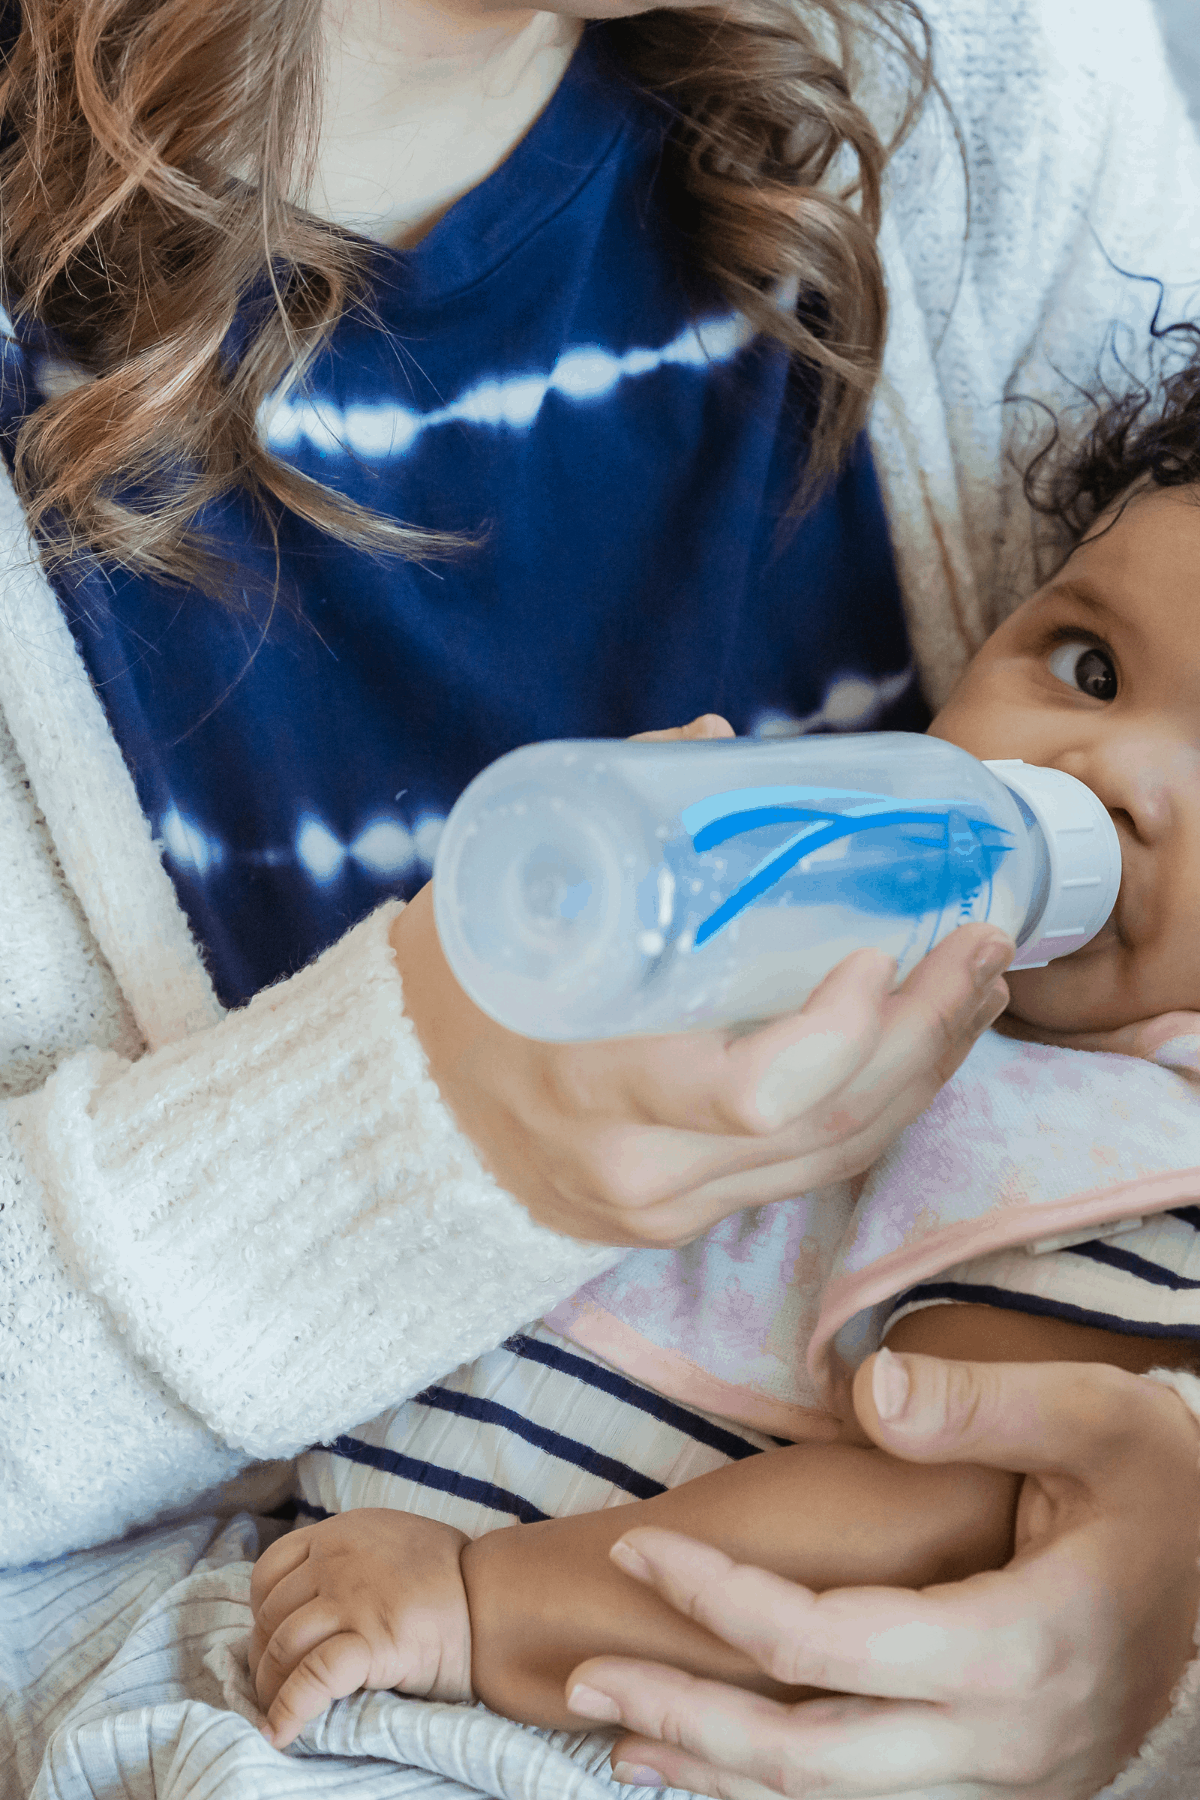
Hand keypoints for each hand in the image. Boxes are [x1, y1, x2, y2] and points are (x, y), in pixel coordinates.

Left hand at [248, 1509, 471, 1749]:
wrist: (497, 1601)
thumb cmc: (449, 1580)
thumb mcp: (392, 1544)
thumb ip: (350, 1560)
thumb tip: (309, 1602)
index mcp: (342, 1532)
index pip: (269, 1570)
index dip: (260, 1612)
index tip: (271, 1640)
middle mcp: (339, 1558)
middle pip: (271, 1613)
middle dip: (263, 1657)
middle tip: (273, 1687)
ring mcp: (353, 1598)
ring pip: (282, 1645)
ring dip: (271, 1687)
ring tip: (278, 1712)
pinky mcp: (372, 1640)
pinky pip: (312, 1678)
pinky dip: (289, 1708)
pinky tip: (281, 1732)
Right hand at [393, 713, 1013, 1247]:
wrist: (398, 1115)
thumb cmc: (459, 986)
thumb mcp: (506, 890)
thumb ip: (609, 810)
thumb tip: (716, 743)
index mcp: (589, 1078)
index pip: (752, 1091)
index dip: (842, 1032)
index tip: (882, 952)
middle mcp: (636, 1163)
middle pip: (824, 1126)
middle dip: (925, 1032)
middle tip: (981, 943)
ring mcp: (665, 1205)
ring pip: (836, 1156)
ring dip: (926, 1070)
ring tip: (977, 988)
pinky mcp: (682, 1222)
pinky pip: (808, 1172)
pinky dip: (880, 1106)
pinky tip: (919, 1049)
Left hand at [565, 1352, 1199, 1798]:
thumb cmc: (1168, 1490)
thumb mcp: (1097, 1417)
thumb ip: (980, 1403)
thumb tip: (865, 1387)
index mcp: (1018, 1647)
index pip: (829, 1646)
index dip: (722, 1603)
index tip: (642, 1551)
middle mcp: (1005, 1741)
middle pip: (812, 1759)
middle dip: (690, 1718)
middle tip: (586, 1677)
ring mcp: (1008, 1778)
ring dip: (724, 1773)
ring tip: (625, 1736)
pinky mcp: (1005, 1781)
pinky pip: (873, 1799)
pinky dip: (787, 1784)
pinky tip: (728, 1761)